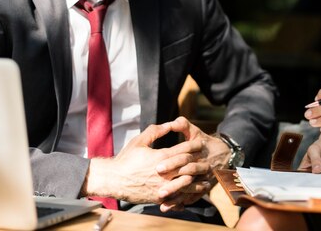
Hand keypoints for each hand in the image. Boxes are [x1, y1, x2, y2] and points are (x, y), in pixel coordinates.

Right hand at [82, 121, 209, 205]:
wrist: (114, 180)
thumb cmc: (126, 159)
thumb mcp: (139, 140)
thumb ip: (156, 131)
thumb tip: (169, 124)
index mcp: (161, 156)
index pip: (184, 149)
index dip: (194, 145)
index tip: (201, 143)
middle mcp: (164, 172)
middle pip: (188, 165)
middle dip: (198, 161)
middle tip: (206, 158)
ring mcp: (162, 186)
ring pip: (187, 183)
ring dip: (198, 179)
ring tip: (206, 177)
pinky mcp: (159, 197)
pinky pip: (177, 196)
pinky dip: (187, 193)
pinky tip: (193, 191)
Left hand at [157, 117, 230, 210]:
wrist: (224, 154)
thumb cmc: (203, 141)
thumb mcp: (195, 131)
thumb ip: (183, 125)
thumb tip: (171, 123)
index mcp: (198, 152)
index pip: (185, 158)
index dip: (172, 162)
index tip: (157, 167)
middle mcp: (202, 166)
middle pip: (187, 175)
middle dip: (173, 182)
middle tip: (159, 188)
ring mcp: (204, 178)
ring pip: (189, 189)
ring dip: (175, 196)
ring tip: (161, 199)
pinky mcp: (204, 188)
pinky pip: (192, 197)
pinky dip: (180, 203)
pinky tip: (167, 206)